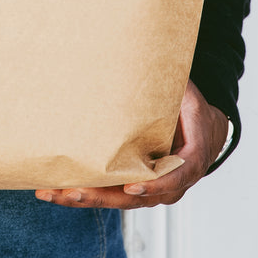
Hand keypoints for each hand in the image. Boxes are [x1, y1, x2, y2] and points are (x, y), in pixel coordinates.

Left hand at [34, 80, 229, 210]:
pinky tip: (57, 190)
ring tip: (52, 192)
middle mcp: (173, 182)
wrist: (204, 131)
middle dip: (102, 196)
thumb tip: (138, 57)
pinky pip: (112, 195)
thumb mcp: (186, 95)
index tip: (132, 186)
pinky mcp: (135, 188)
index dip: (155, 184)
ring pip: (119, 200)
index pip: (175, 177)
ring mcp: (153, 190)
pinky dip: (86, 193)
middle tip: (73, 191)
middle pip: (137, 197)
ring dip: (86, 198)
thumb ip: (168, 89)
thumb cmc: (192, 110)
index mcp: (192, 159)